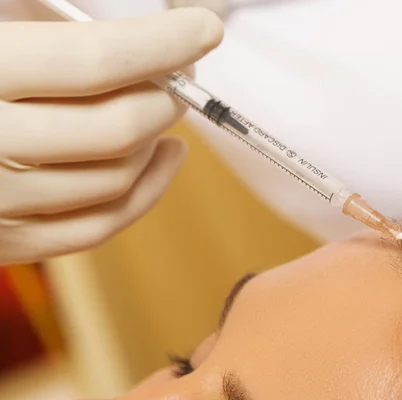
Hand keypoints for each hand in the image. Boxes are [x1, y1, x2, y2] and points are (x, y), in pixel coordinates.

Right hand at [0, 8, 222, 263]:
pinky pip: (101, 226)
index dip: (162, 43)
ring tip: (169, 107)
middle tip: (183, 72)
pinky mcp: (7, 240)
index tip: (203, 30)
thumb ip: (44, 18)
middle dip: (167, 94)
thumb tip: (137, 21)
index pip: (92, 62)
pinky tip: (167, 156)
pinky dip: (149, 190)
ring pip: (116, 178)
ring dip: (159, 138)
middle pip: (115, 127)